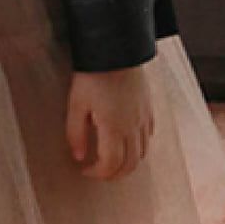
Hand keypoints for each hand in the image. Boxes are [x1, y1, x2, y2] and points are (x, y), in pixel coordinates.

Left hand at [66, 65, 154, 180]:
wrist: (115, 49)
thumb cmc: (94, 74)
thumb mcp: (76, 104)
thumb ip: (76, 134)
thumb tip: (78, 156)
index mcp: (114, 129)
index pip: (111, 165)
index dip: (98, 174)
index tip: (85, 170)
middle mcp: (133, 127)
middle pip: (130, 164)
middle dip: (114, 174)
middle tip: (99, 172)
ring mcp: (143, 118)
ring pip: (142, 153)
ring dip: (128, 163)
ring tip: (112, 160)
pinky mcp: (148, 108)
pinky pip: (148, 136)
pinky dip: (139, 146)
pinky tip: (126, 140)